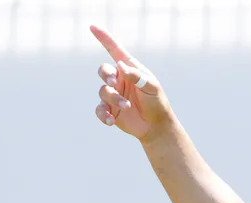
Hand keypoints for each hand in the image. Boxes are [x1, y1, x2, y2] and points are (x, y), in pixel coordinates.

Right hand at [89, 24, 171, 140]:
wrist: (157, 126)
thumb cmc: (157, 103)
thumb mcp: (151, 87)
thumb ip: (138, 76)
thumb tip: (121, 66)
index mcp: (129, 70)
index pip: (115, 51)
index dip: (104, 38)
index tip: (93, 26)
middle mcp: (119, 80)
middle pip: (103, 70)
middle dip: (106, 75)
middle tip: (115, 83)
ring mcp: (113, 94)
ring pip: (103, 91)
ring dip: (114, 99)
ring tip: (127, 106)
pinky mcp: (110, 109)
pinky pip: (99, 109)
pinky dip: (103, 114)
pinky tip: (111, 120)